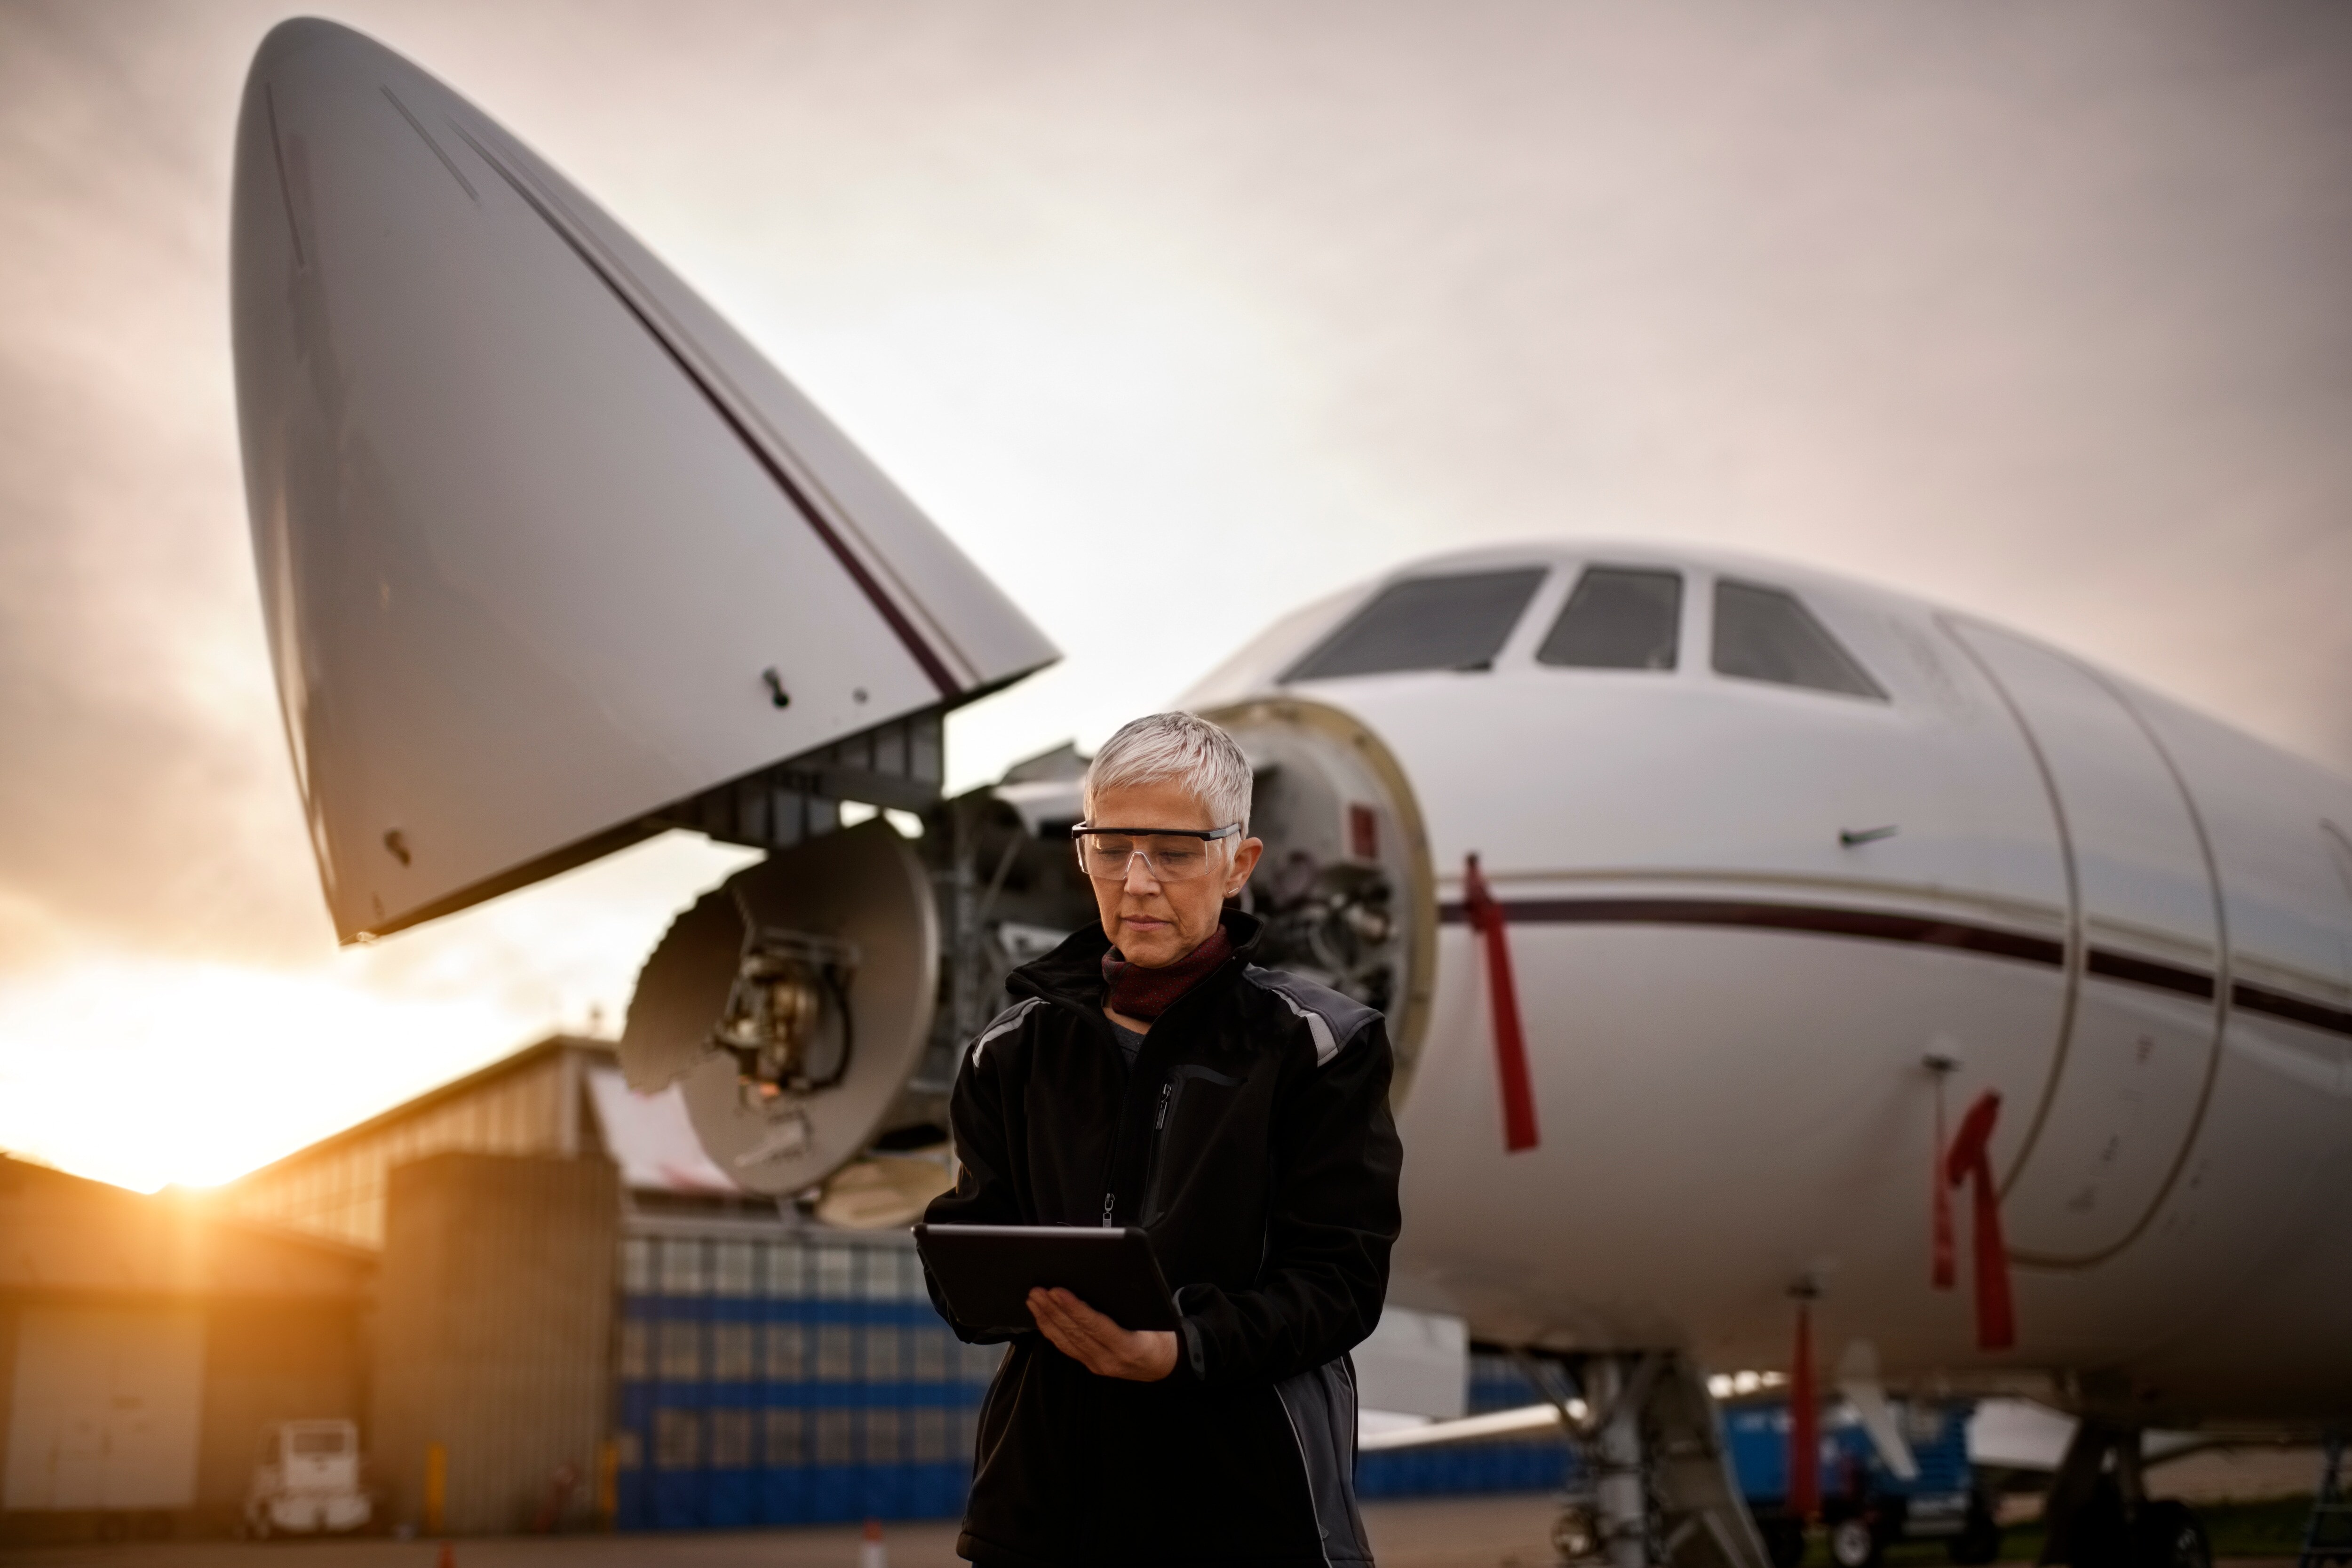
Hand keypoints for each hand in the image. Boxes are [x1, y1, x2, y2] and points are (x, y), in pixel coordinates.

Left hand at [1027, 1287, 1177, 1380]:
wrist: (1166, 1364)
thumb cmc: (1163, 1335)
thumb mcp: (1156, 1318)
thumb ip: (1132, 1304)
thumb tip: (1106, 1280)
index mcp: (1129, 1347)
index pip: (1096, 1326)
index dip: (1074, 1308)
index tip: (1056, 1291)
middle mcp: (1110, 1360)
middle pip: (1076, 1333)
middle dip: (1053, 1310)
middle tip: (1037, 1291)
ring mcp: (1098, 1365)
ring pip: (1067, 1341)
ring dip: (1047, 1319)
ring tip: (1033, 1300)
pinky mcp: (1091, 1365)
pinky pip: (1067, 1348)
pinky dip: (1052, 1331)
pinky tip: (1042, 1318)